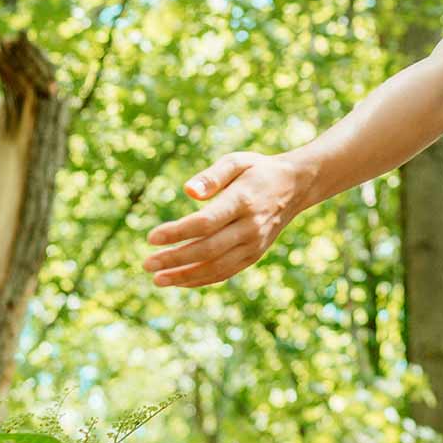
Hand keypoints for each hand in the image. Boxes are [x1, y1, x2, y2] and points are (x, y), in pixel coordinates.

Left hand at [143, 151, 313, 287]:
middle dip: (175, 259)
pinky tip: (180, 280)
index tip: (152, 237)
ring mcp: (254, 244)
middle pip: (208, 249)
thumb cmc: (256, 170)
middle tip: (147, 264)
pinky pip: (226, 272)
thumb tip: (187, 191)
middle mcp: (251, 226)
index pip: (206, 222)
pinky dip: (202, 279)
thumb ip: (211, 175)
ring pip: (216, 267)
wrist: (295, 186)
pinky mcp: (254, 255)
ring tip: (158, 279)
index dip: (177, 232)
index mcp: (243, 201)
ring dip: (185, 276)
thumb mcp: (236, 161)